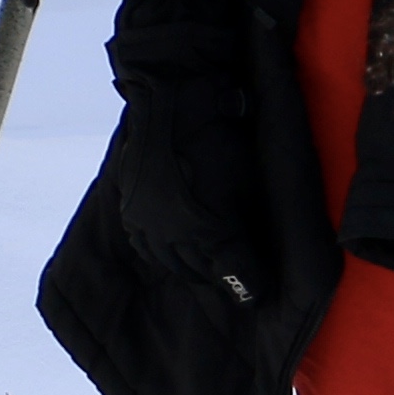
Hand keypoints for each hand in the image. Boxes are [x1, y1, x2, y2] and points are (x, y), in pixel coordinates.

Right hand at [106, 88, 269, 305]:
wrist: (175, 101)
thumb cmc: (224, 139)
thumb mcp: (249, 181)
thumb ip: (253, 219)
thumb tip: (262, 246)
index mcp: (211, 231)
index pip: (235, 275)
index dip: (251, 287)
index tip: (261, 293)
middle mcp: (175, 235)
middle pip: (202, 274)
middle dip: (223, 278)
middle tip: (240, 280)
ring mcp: (149, 223)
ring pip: (173, 263)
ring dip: (194, 269)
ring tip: (212, 267)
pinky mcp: (132, 208)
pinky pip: (146, 245)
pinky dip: (164, 252)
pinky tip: (176, 248)